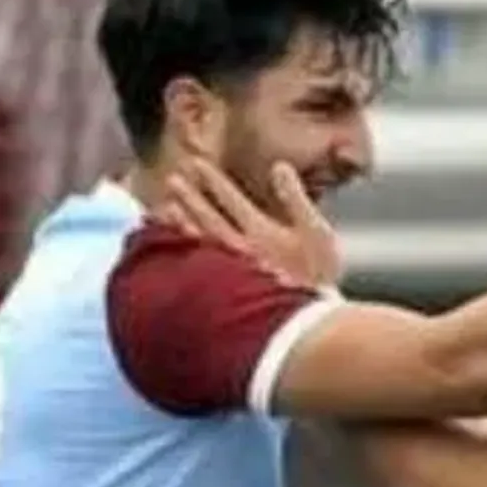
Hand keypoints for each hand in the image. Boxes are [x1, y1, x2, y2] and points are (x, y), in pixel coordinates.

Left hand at [160, 159, 339, 289]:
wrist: (308, 322)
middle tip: (174, 179)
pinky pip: (194, 265)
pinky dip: (182, 251)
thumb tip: (279, 166)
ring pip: (197, 240)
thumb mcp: (317, 233)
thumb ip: (296, 198)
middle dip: (190, 196)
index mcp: (260, 233)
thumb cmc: (318, 277)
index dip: (214, 180)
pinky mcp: (223, 290)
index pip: (232, 200)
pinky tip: (172, 245)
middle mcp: (237, 249)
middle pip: (208, 217)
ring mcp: (228, 271)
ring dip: (182, 221)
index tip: (197, 164)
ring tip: (168, 208)